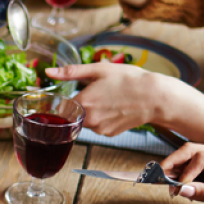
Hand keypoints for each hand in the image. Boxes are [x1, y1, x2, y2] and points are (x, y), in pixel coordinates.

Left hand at [46, 62, 179, 134]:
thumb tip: (48, 71)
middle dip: (81, 104)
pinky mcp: (109, 134)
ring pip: (86, 120)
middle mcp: (89, 120)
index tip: (79, 91)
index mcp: (83, 102)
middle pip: (73, 114)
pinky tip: (115, 109)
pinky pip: (98, 126)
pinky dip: (103, 118)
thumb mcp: (99, 69)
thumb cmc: (129, 80)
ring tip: (110, 99)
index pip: (62, 106)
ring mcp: (99, 129)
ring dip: (92, 112)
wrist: (155, 97)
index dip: (68, 98)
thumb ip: (70, 72)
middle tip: (99, 93)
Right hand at [160, 143, 203, 203]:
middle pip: (191, 150)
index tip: (177, 189)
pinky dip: (184, 177)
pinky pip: (195, 169)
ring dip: (177, 170)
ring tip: (167, 186)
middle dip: (174, 163)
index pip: (201, 157)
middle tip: (158, 177)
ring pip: (190, 158)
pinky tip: (179, 188)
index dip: (186, 172)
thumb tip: (181, 190)